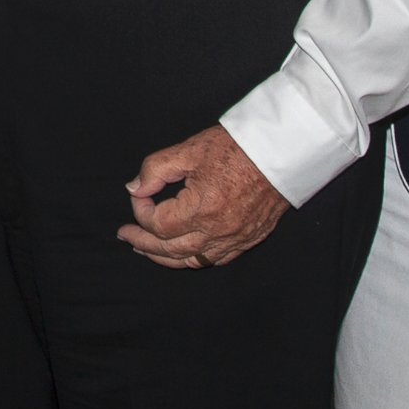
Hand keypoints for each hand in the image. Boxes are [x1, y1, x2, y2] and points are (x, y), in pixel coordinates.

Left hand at [116, 125, 289, 269]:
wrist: (282, 151)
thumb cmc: (236, 147)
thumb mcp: (189, 150)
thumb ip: (155, 170)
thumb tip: (134, 188)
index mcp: (201, 208)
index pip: (157, 224)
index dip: (140, 210)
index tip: (139, 194)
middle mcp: (218, 231)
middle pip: (170, 249)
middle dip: (144, 243)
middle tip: (126, 236)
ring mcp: (236, 239)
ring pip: (192, 260)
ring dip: (165, 257)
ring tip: (146, 249)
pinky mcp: (249, 239)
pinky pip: (215, 259)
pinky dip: (194, 258)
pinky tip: (182, 252)